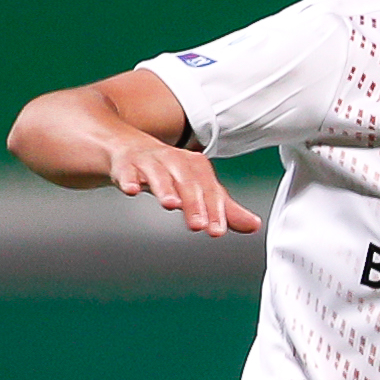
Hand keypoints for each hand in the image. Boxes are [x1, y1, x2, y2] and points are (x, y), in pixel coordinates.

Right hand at [106, 133, 261, 234]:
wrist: (128, 148)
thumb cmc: (168, 171)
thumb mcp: (197, 187)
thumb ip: (224, 209)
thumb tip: (253, 226)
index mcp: (195, 167)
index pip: (209, 189)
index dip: (215, 209)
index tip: (217, 231)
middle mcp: (174, 161)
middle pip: (186, 182)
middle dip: (193, 203)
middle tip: (199, 225)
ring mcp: (149, 161)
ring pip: (158, 173)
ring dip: (165, 188)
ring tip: (171, 204)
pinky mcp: (125, 165)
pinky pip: (127, 171)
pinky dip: (129, 180)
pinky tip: (132, 190)